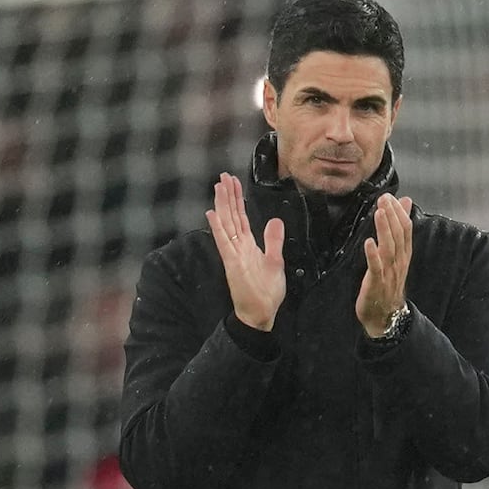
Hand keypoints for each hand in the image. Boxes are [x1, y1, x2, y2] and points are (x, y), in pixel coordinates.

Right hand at [205, 172, 285, 331]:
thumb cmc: (267, 291)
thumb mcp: (276, 261)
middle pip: (231, 216)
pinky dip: (217, 227)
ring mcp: (233, 253)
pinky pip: (223, 241)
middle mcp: (238, 246)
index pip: (240, 217)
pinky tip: (212, 213)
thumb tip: (275, 220)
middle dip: (228, 195)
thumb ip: (273, 241)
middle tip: (223, 176)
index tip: (233, 183)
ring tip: (219, 186)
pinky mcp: (231, 262)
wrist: (261, 313)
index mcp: (248, 245)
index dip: (237, 200)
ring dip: (222, 204)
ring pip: (226, 224)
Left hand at [356, 194, 413, 336]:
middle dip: (392, 215)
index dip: (399, 212)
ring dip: (384, 229)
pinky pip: (376, 267)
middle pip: (398, 235)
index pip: (405, 229)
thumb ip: (399, 234)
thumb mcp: (395, 259)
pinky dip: (373, 254)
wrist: (385, 316)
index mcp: (404, 255)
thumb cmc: (387, 284)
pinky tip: (368, 242)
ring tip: (379, 212)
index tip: (391, 197)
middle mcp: (399, 261)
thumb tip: (405, 207)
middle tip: (384, 198)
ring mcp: (389, 272)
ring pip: (389, 247)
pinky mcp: (377, 283)